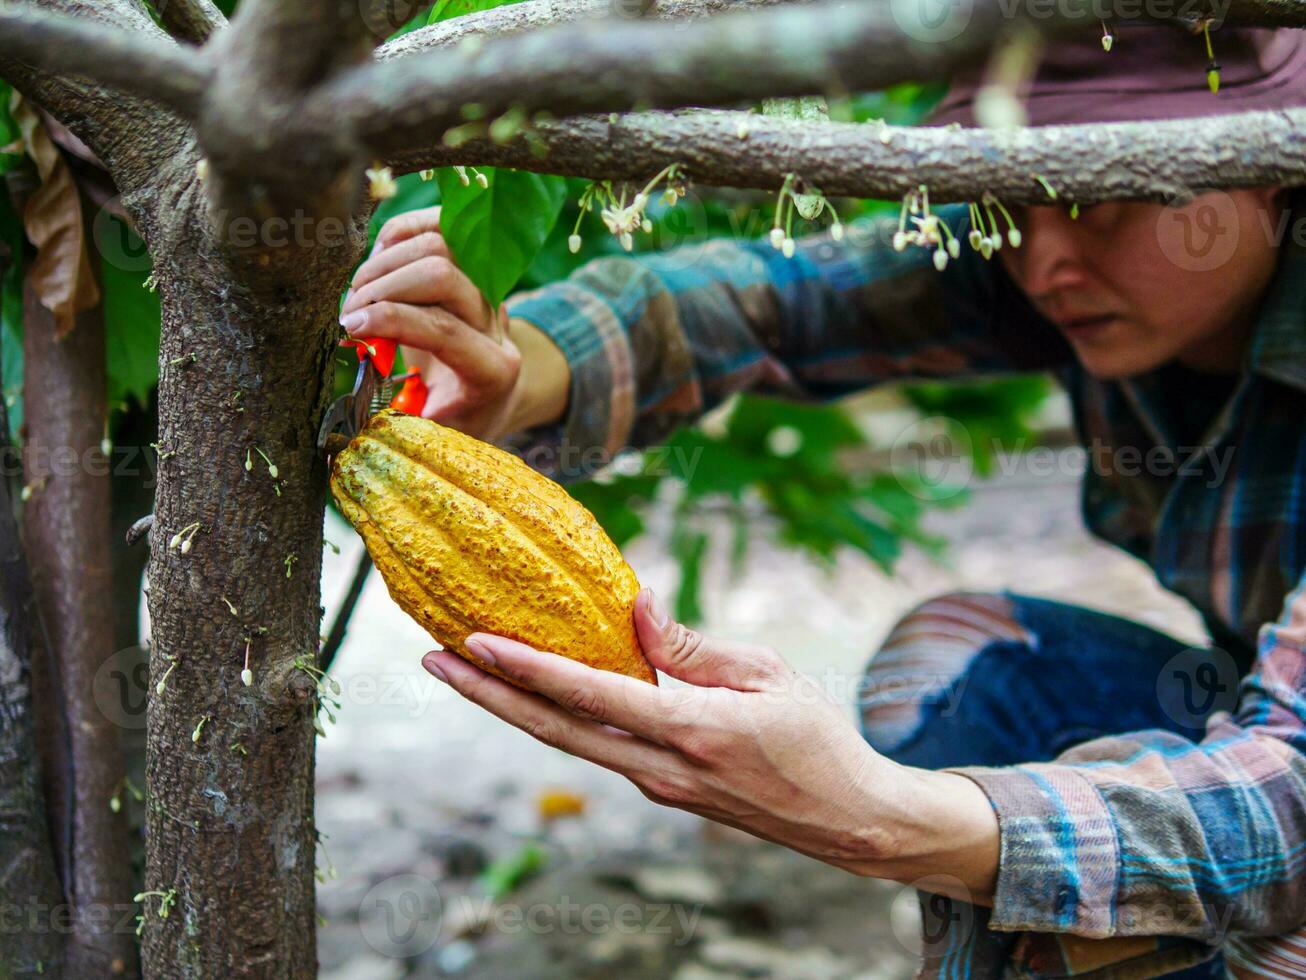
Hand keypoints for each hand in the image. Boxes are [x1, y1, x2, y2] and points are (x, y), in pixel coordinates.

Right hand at [342, 207, 567, 440]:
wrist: (491, 395)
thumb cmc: (453, 420)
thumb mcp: (430, 433)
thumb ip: (397, 416)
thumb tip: (347, 390)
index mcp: (493, 371)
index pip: (445, 330)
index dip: (391, 321)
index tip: (348, 329)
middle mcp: (498, 324)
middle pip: (444, 273)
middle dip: (385, 287)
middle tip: (348, 313)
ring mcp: (489, 287)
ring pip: (441, 241)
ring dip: (386, 261)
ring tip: (356, 292)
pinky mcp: (473, 261)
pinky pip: (437, 224)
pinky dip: (397, 235)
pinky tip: (373, 262)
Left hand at [420, 590, 998, 894]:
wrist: (848, 818)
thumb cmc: (817, 738)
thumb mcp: (766, 674)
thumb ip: (693, 646)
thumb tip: (636, 608)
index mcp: (686, 729)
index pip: (586, 693)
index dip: (525, 667)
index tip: (473, 640)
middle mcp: (658, 766)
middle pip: (552, 728)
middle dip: (486, 694)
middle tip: (432, 660)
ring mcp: (657, 785)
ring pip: (569, 742)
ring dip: (513, 708)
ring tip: (468, 672)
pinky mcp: (664, 789)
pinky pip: (600, 747)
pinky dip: (560, 718)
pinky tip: (542, 693)